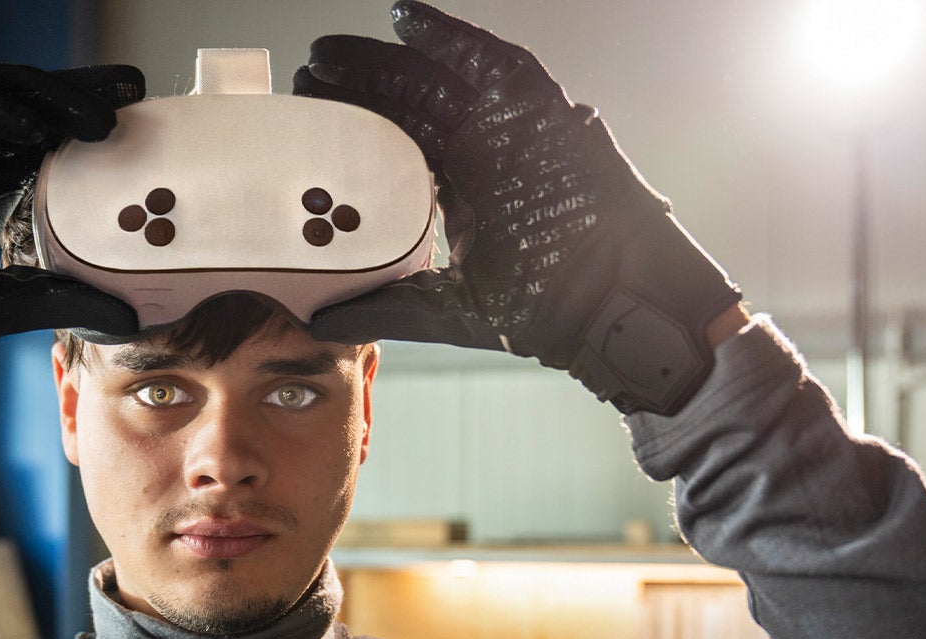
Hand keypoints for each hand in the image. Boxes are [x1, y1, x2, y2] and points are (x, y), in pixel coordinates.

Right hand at [0, 63, 144, 444]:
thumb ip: (55, 299)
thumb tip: (130, 319)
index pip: (34, 137)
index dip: (78, 121)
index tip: (133, 116)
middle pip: (14, 105)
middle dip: (69, 97)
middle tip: (125, 97)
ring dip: (34, 101)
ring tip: (85, 119)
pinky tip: (26, 126)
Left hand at [292, 1, 742, 415]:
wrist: (619, 310)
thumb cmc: (551, 313)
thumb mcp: (451, 311)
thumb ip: (386, 307)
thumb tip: (317, 320)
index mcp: (459, 194)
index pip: (393, 146)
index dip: (351, 126)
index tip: (305, 112)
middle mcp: (480, 155)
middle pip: (407, 105)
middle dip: (357, 85)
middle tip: (306, 69)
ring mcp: (512, 132)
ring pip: (438, 80)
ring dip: (384, 61)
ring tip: (329, 50)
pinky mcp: (545, 116)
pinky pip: (497, 65)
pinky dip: (452, 40)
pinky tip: (405, 18)